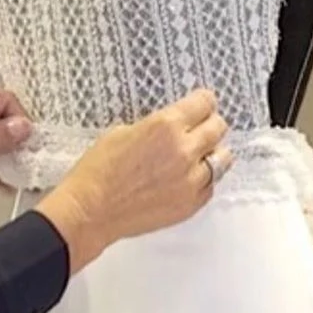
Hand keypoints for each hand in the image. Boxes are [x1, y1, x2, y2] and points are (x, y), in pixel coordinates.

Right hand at [36, 90, 231, 273]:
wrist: (90, 211)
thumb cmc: (97, 173)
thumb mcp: (121, 132)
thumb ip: (154, 127)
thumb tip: (169, 128)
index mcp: (165, 126)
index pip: (204, 103)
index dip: (203, 102)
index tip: (203, 104)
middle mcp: (184, 150)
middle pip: (218, 128)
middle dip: (210, 124)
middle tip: (202, 128)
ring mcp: (190, 180)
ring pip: (222, 158)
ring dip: (211, 154)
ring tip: (197, 157)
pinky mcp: (190, 204)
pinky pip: (210, 186)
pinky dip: (203, 180)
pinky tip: (186, 179)